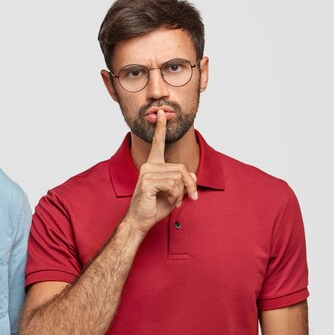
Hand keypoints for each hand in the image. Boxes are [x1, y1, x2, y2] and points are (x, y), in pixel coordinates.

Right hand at [125, 109, 197, 234]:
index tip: (162, 113)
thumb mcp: (173, 193)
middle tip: (191, 197)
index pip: (158, 143)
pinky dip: (176, 196)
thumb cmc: (154, 207)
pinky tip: (169, 201)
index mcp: (153, 165)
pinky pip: (172, 184)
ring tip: (174, 200)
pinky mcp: (147, 182)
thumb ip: (182, 182)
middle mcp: (148, 165)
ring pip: (178, 177)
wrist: (140, 221)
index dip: (160, 128)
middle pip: (181, 167)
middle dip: (190, 184)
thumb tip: (193, 175)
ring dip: (181, 192)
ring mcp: (146, 172)